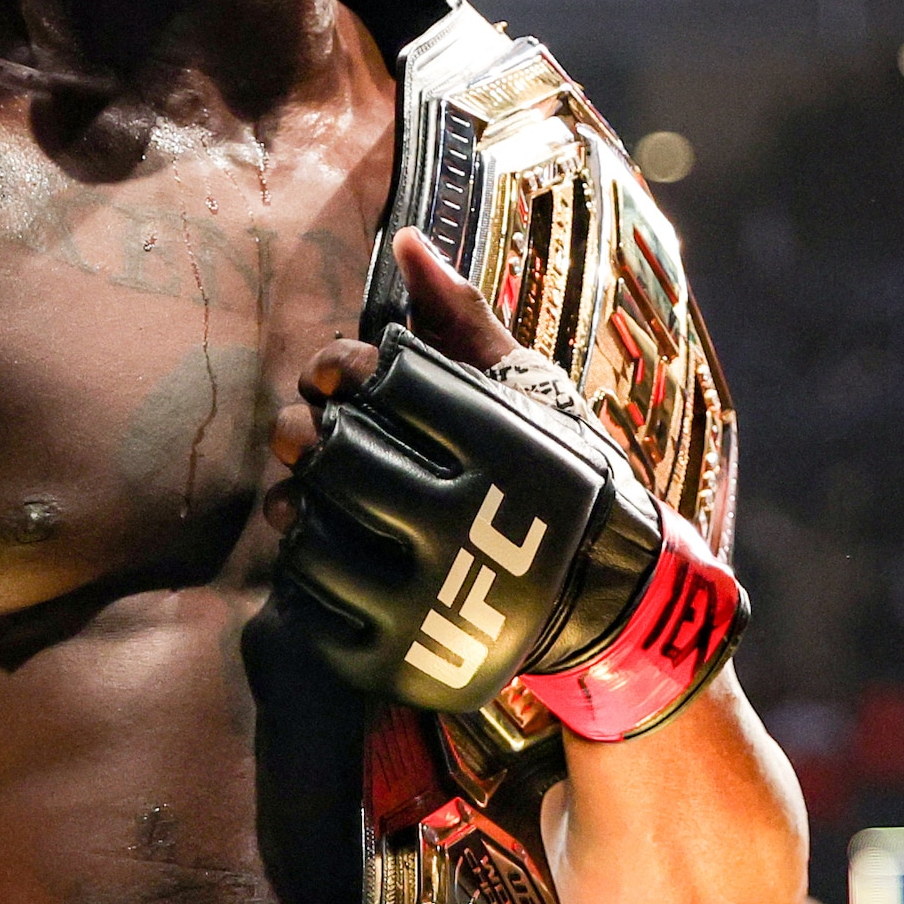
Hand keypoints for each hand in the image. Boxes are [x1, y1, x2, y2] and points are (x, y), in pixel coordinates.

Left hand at [271, 233, 739, 738]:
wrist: (603, 605)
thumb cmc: (557, 478)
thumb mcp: (530, 393)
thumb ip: (463, 319)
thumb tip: (404, 240)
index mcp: (499, 447)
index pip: (380, 378)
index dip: (350, 366)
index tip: (359, 377)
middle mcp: (464, 526)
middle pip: (332, 452)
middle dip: (311, 431)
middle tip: (318, 432)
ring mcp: (427, 604)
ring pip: (307, 530)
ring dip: (300, 502)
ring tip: (323, 494)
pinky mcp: (396, 663)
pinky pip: (309, 603)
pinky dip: (305, 570)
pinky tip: (333, 548)